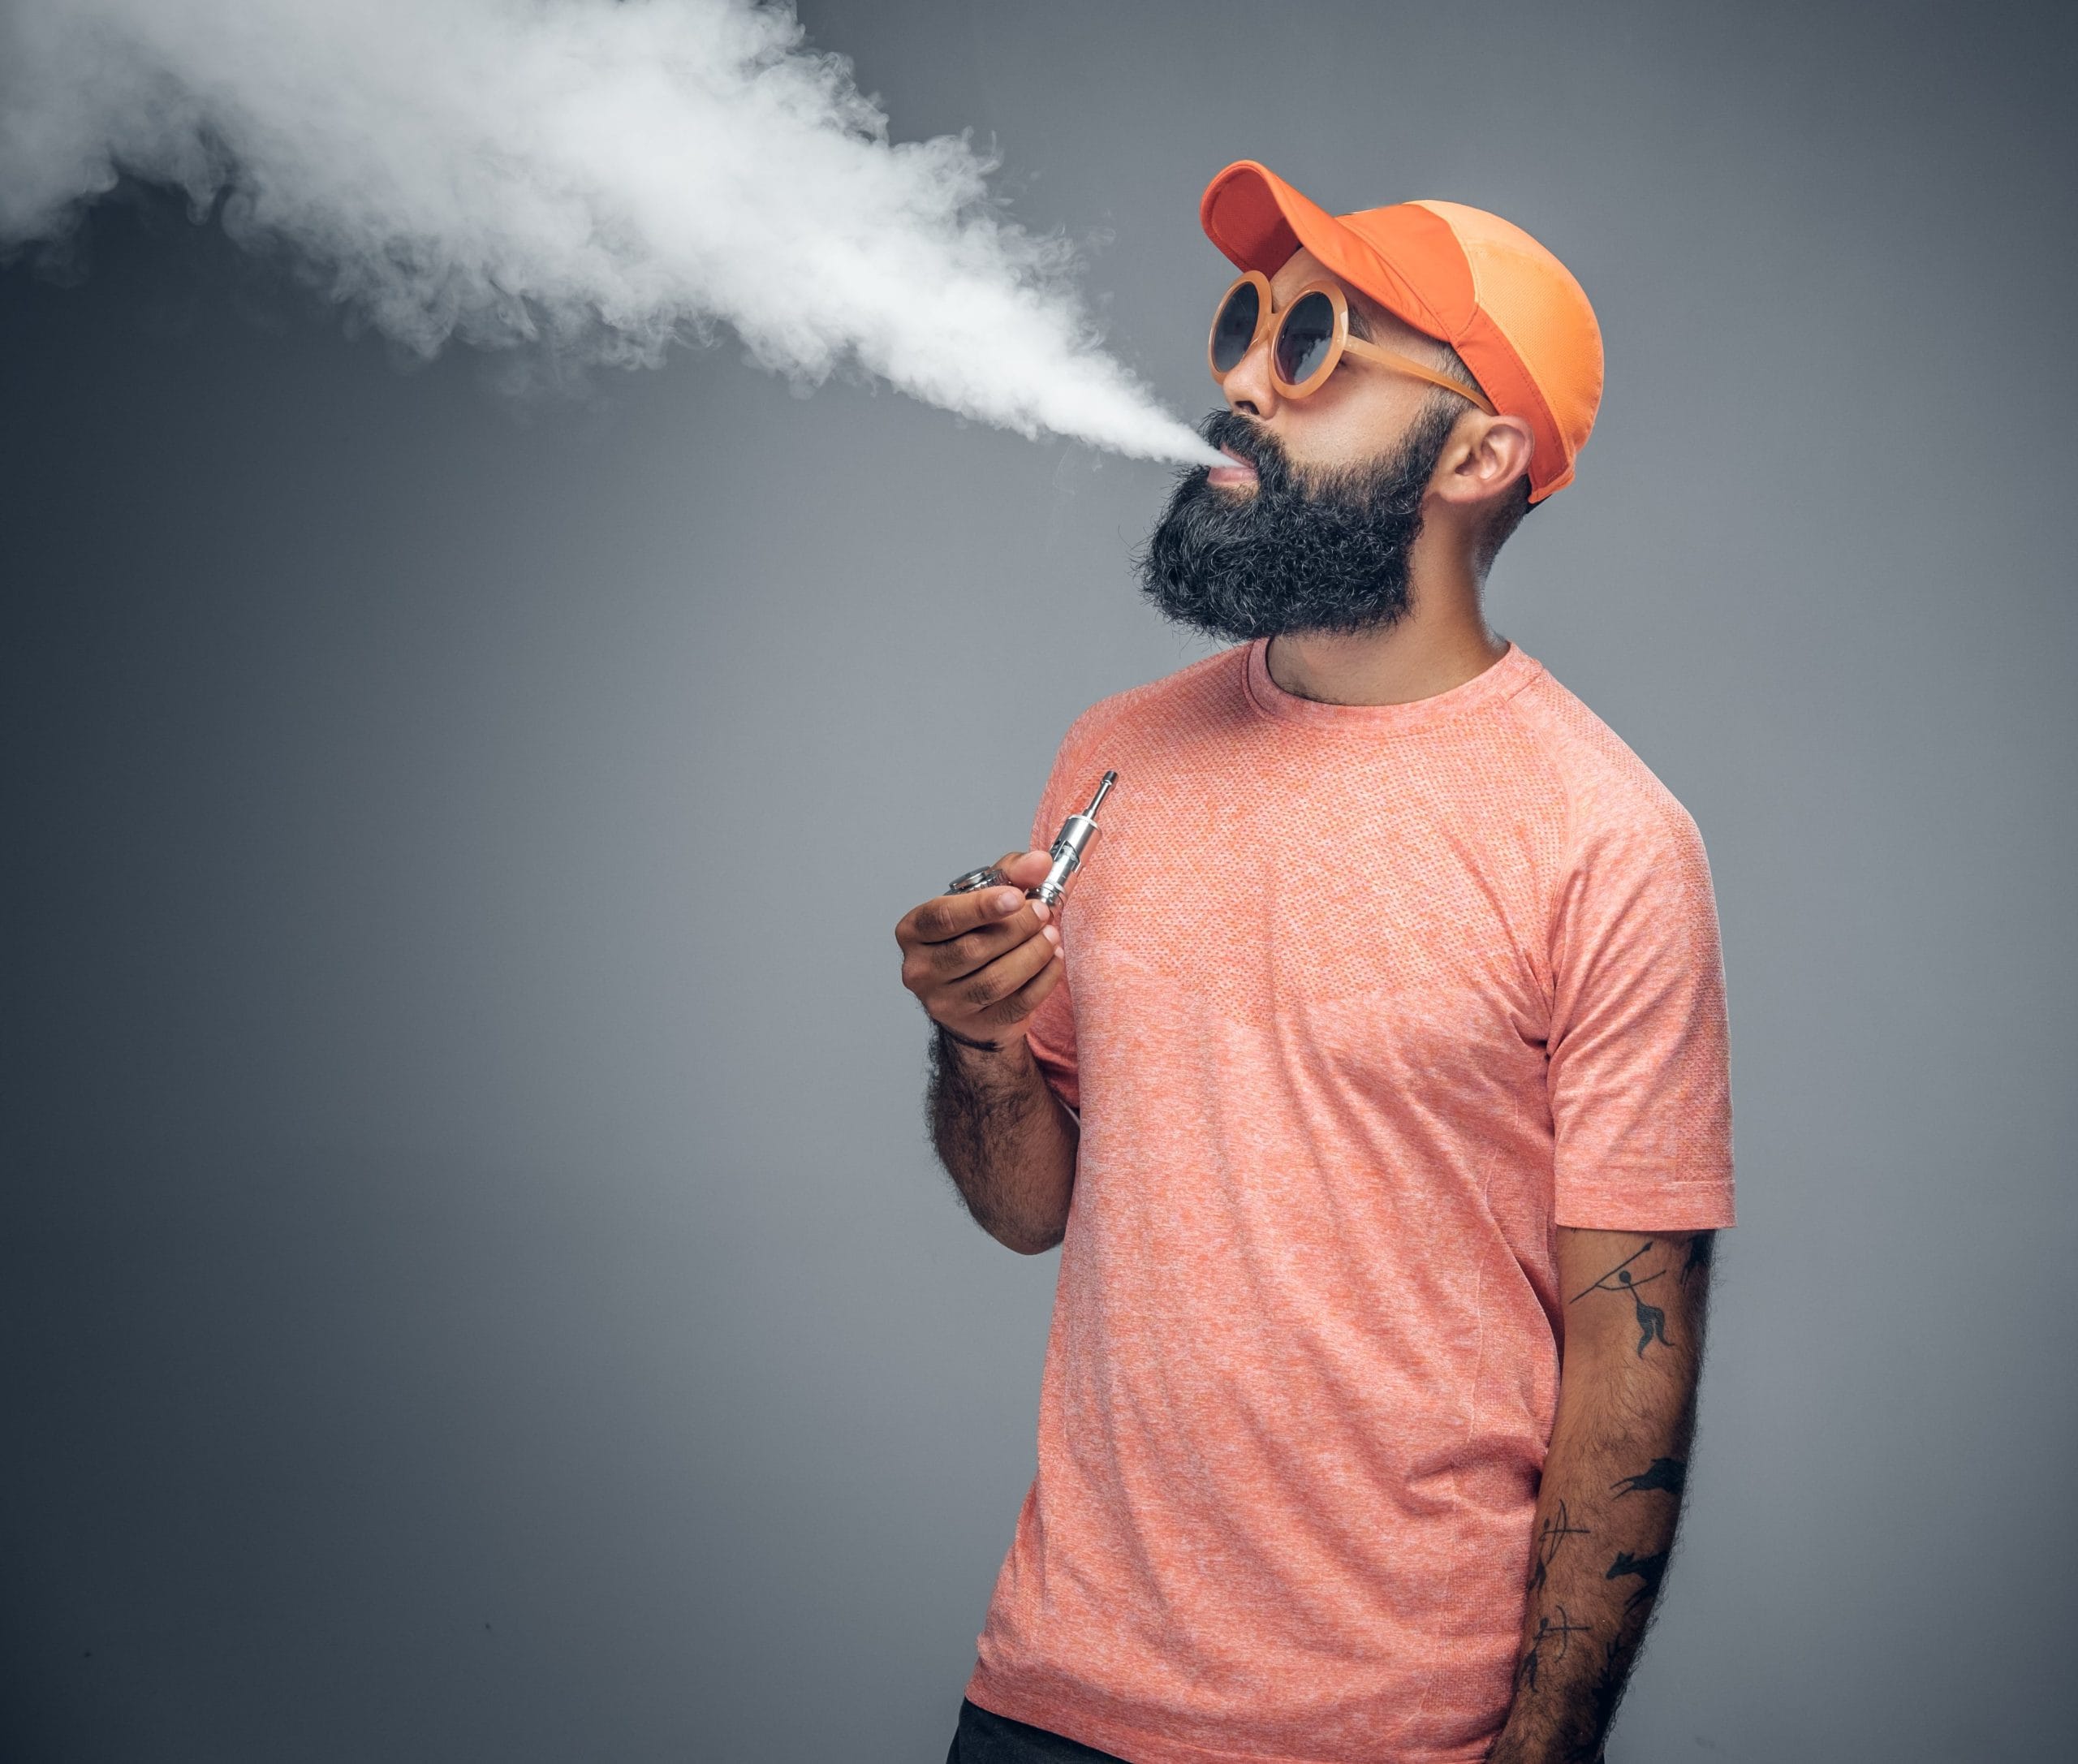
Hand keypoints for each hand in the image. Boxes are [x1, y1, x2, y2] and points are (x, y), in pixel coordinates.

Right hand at [895, 847, 1062, 1051]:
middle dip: (1016, 927)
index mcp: (913, 932)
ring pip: (995, 980)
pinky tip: (1053, 959)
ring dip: (1032, 953)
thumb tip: (1039, 862)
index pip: (942, 917)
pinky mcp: (976, 1025)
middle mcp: (920, 970)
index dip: (982, 906)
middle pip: (972, 949)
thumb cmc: (974, 937)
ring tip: (1051, 935)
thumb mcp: (985, 898)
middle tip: (1042, 911)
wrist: (973, 995)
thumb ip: (1010, 875)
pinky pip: (1017, 1003)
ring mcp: (945, 1003)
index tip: (1017, 896)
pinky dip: (1043, 979)